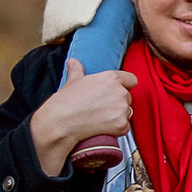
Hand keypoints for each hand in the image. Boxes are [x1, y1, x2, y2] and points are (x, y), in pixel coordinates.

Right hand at [29, 56, 135, 171]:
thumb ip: (77, 70)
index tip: (115, 91)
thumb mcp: (72, 82)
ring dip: (119, 115)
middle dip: (118, 102)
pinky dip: (117, 129)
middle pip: (128, 97)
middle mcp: (120, 92)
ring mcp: (122, 109)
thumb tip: (73, 62)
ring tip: (99, 117)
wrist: (60, 122)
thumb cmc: (65, 101)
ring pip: (127, 112)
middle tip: (100, 107)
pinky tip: (102, 127)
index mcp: (111, 79)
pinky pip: (125, 127)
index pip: (131, 80)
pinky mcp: (122, 125)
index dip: (124, 86)